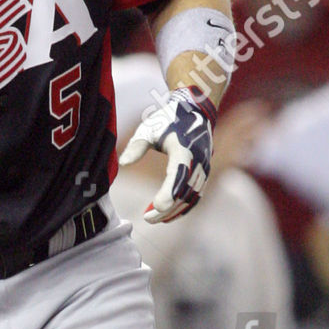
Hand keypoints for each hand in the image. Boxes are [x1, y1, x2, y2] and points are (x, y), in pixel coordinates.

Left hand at [119, 85, 216, 222]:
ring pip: (192, 196)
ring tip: (155, 219)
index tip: (155, 207)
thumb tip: (123, 163)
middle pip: (185, 192)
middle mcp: (198, 160)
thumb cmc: (167, 119)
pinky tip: (169, 214)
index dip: (168, 194)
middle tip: (148, 218)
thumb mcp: (148, 128)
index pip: (178, 176)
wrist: (195, 110)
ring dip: (175, 210)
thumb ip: (136, 146)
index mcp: (184, 149)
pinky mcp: (204, 172)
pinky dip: (185, 207)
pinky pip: (197, 194)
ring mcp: (204, 167)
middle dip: (167, 208)